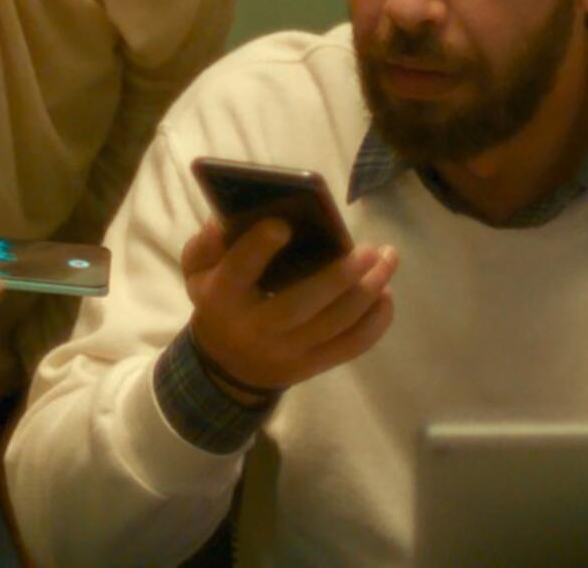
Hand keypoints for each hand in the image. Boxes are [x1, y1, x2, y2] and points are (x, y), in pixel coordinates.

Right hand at [181, 215, 395, 398]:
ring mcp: (287, 354)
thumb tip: (226, 220)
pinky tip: (387, 295)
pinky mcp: (312, 367)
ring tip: (388, 260)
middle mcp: (255, 330)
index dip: (257, 250)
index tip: (283, 225)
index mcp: (222, 298)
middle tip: (370, 249)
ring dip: (367, 293)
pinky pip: (349, 348)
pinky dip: (375, 323)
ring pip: (332, 326)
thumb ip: (206, 244)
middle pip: (298, 306)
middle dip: (337, 277)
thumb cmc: (219, 301)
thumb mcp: (198, 271)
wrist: (226, 366)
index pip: (237, 274)